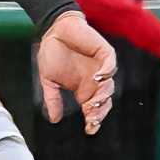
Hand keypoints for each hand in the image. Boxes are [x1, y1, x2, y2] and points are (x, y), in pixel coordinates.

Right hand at [36, 12, 116, 134]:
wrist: (54, 30)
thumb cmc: (52, 53)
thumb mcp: (48, 80)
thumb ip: (53, 99)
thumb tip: (54, 120)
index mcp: (83, 89)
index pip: (93, 108)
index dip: (93, 119)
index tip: (88, 129)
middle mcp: (95, 81)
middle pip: (104, 100)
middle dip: (99, 111)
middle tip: (91, 119)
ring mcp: (101, 68)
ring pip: (109, 85)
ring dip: (103, 95)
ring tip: (93, 102)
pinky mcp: (105, 53)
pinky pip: (110, 65)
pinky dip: (106, 72)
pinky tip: (96, 77)